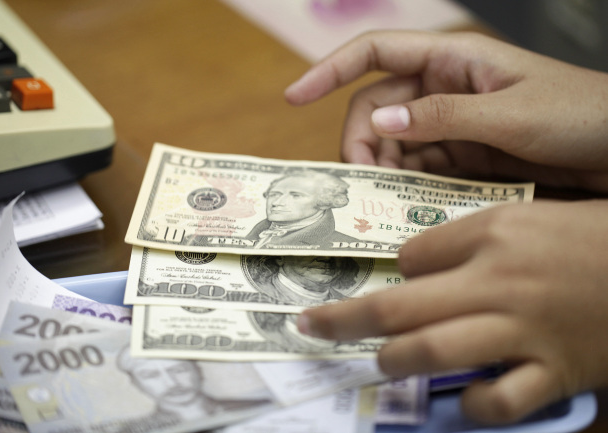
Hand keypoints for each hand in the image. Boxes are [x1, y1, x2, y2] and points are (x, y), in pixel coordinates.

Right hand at [285, 31, 607, 191]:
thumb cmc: (582, 115)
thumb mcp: (511, 112)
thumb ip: (443, 116)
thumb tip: (379, 121)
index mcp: (451, 60)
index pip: (375, 53)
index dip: (329, 70)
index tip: (294, 98)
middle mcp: (443, 89)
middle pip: (376, 108)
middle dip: (360, 141)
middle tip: (358, 178)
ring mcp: (451, 125)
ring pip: (394, 144)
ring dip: (381, 170)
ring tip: (380, 199)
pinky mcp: (463, 157)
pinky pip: (420, 169)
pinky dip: (406, 187)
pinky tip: (404, 205)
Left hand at [297, 200, 607, 423]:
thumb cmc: (590, 234)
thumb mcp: (525, 214)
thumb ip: (466, 237)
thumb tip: (412, 266)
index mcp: (491, 234)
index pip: (411, 255)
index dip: (392, 270)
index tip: (388, 280)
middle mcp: (497, 282)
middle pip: (399, 305)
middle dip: (345, 318)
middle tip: (310, 325)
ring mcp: (524, 332)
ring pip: (432, 354)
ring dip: (394, 361)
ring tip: (380, 361)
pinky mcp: (556, 373)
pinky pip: (498, 402)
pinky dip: (472, 407)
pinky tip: (462, 401)